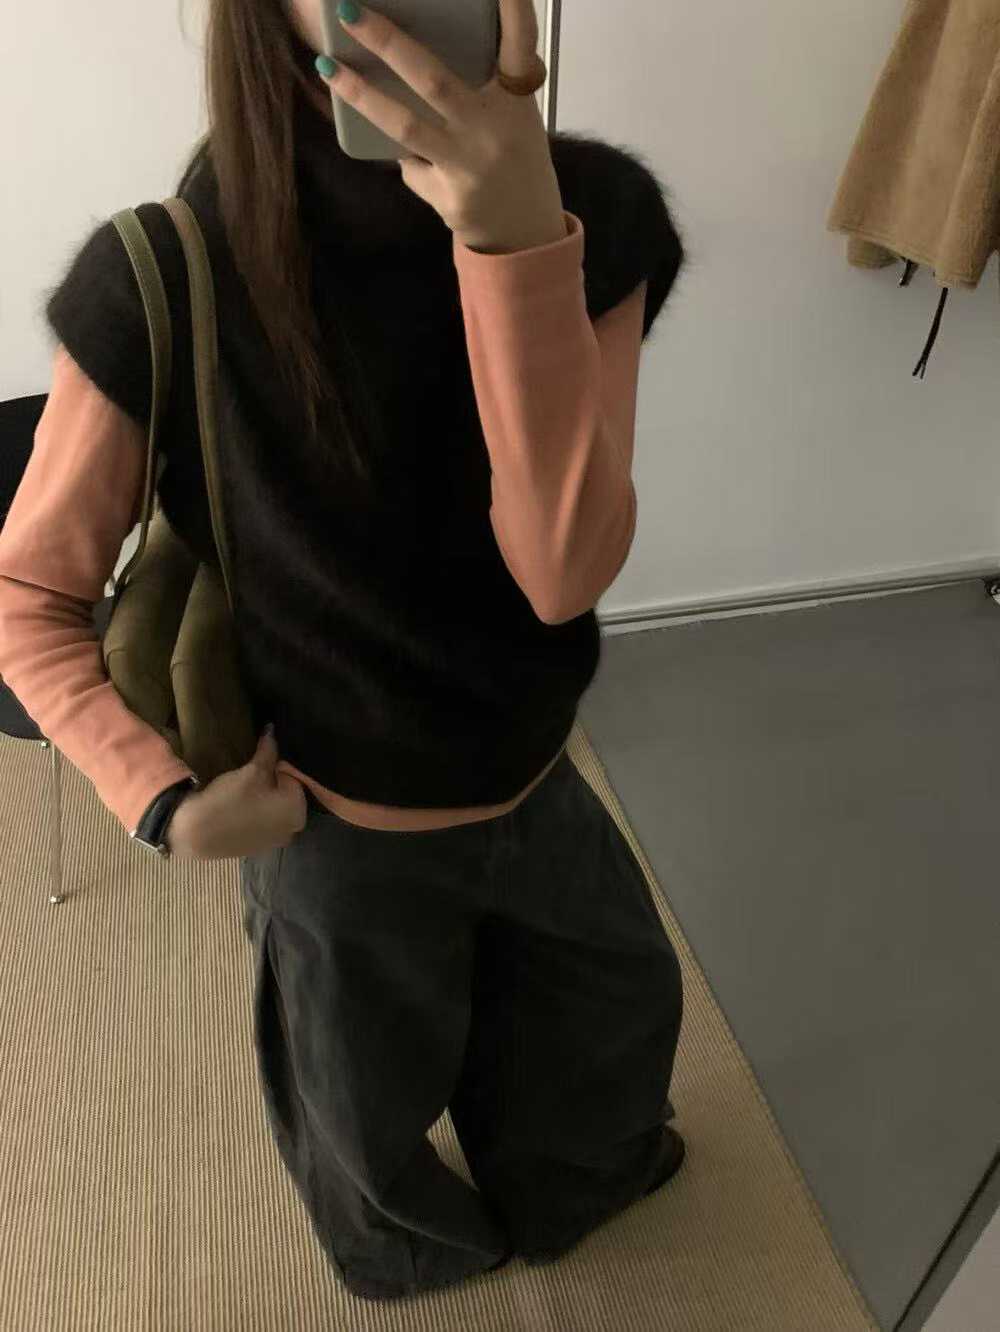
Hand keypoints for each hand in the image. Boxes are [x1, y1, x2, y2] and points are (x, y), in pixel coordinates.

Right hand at [166, 729, 307, 859]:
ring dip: (264, 799)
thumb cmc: (230, 799)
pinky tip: (238, 809)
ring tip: (241, 794)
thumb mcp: (252, 771)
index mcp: (298, 810)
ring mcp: (277, 842)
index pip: (293, 777)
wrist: (196, 833)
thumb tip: (272, 729)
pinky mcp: (259, 848)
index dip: (274, 769)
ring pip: (275, 809)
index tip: (257, 768)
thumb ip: (268, 750)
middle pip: (287, 795)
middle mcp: (294, 830)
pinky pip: (264, 824)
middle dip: (272, 784)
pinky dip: (256, 814)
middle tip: (248, 781)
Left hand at [315, 0, 567, 253]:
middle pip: (433, 79)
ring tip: (328, 67)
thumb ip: (487, 84)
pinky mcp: (449, 196)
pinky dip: (402, 154)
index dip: (511, 10)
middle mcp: (494, 130)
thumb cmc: (515, 160)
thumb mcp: (516, 116)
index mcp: (517, 100)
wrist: (526, 233)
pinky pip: (409, 164)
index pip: (519, 43)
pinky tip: (402, 152)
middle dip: (387, 41)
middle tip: (348, 10)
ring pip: (405, 126)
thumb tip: (419, 50)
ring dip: (360, 94)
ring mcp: (469, 166)